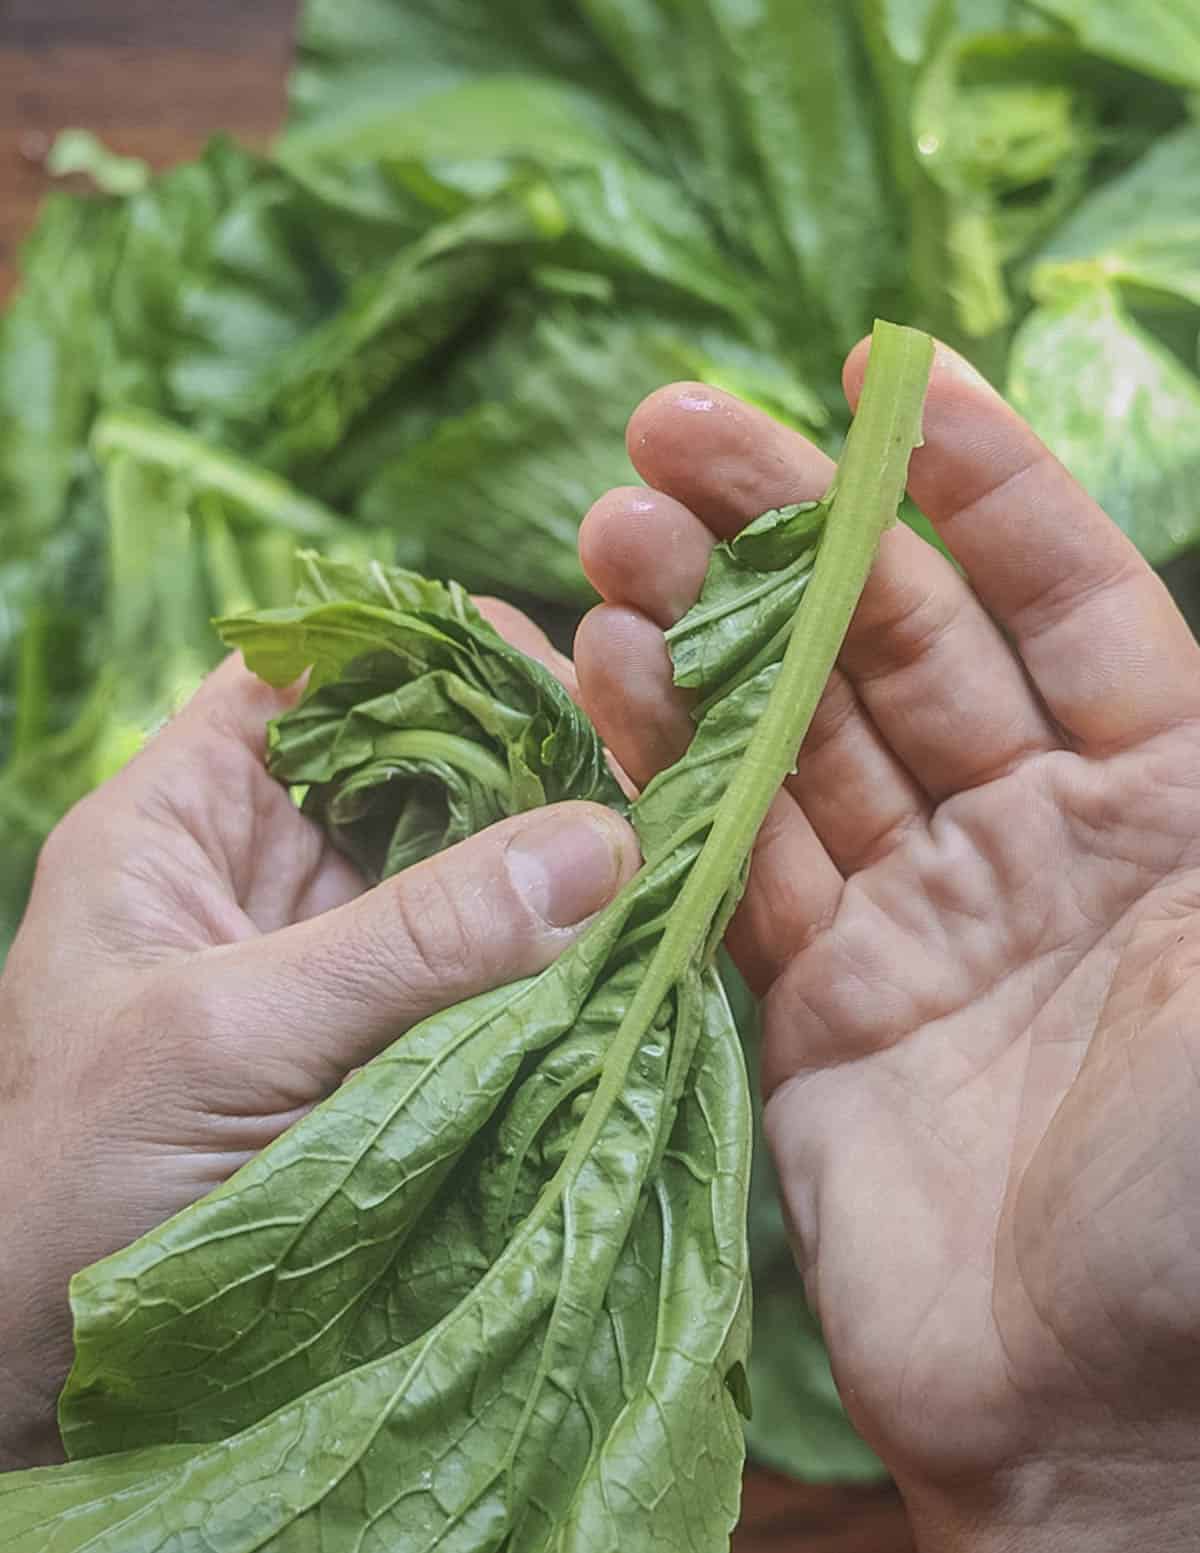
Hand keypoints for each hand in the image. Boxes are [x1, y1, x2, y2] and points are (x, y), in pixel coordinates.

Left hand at [0, 650, 637, 1469]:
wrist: (41, 1373)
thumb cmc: (78, 1183)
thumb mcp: (235, 1035)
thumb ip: (415, 938)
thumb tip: (604, 844)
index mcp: (184, 814)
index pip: (318, 674)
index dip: (428, 649)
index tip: (556, 670)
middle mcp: (264, 862)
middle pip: (410, 755)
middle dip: (519, 752)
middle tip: (642, 771)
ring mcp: (329, 949)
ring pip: (458, 855)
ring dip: (548, 852)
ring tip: (657, 844)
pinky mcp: (382, 1033)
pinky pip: (480, 958)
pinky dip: (550, 946)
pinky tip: (624, 935)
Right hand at [576, 345, 1199, 1548]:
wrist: (1114, 1428)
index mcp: (1168, 798)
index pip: (1067, 594)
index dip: (978, 478)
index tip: (879, 371)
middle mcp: (1037, 838)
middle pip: (900, 642)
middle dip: (792, 528)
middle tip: (671, 429)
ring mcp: (918, 920)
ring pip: (795, 737)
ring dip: (705, 628)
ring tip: (611, 526)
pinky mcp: (815, 1010)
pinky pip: (734, 862)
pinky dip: (668, 768)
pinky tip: (605, 671)